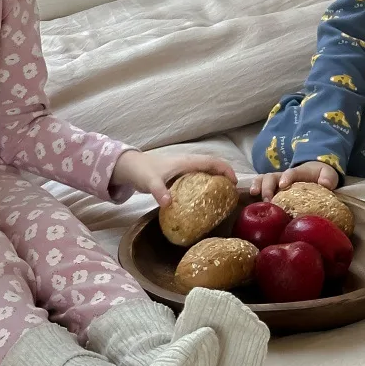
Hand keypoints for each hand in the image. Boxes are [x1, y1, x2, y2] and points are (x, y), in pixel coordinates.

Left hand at [111, 149, 238, 208]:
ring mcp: (183, 170)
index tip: (234, 183)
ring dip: (216, 181)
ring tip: (223, 198)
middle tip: (232, 194)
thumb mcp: (150, 182)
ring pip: (205, 172)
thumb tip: (170, 203)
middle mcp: (187, 163)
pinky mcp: (178, 176)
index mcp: (186, 162)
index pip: (212, 162)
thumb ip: (160, 191)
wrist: (130, 167)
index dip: (225, 169)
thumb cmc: (141, 171)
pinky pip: (197, 179)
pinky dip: (205, 186)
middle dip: (224, 176)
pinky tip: (203, 200)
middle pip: (212, 166)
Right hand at [250, 160, 338, 200]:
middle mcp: (284, 176)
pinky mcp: (272, 188)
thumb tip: (325, 184)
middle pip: (272, 176)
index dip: (286, 177)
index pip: (291, 173)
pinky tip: (250, 198)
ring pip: (263, 179)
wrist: (314, 174)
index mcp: (298, 173)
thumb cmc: (320, 175)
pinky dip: (254, 188)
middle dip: (268, 186)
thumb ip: (328, 177)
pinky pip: (260, 185)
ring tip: (255, 195)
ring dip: (258, 186)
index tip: (283, 185)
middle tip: (268, 199)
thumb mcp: (328, 174)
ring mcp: (276, 182)